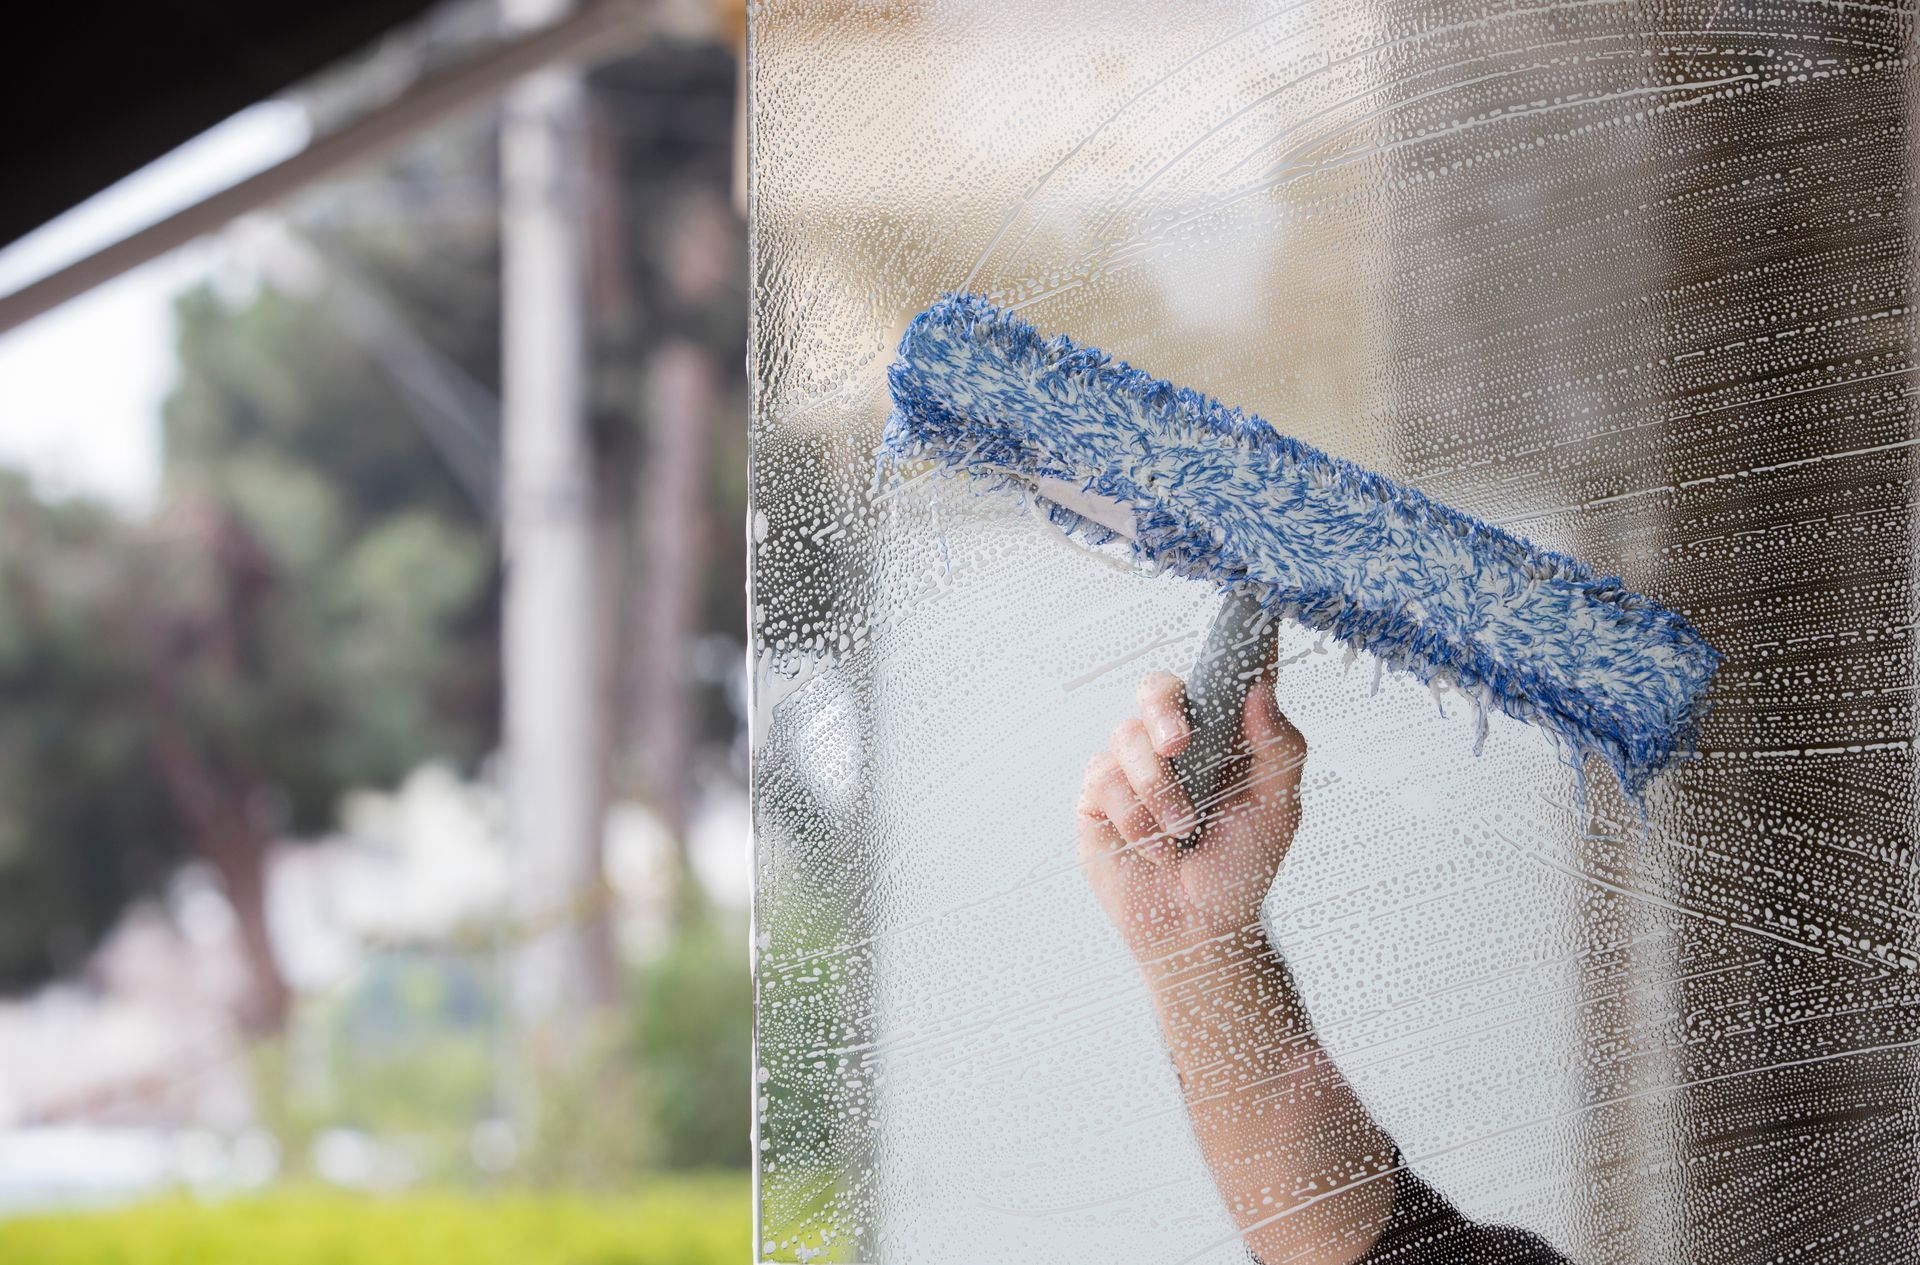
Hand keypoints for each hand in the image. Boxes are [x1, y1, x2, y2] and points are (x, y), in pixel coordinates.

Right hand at [1077, 668, 1305, 974]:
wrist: (1197, 929)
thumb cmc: (1242, 868)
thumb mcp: (1278, 811)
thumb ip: (1278, 750)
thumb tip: (1261, 690)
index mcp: (1225, 734)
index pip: (1226, 675)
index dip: (1234, 641)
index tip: (1248, 609)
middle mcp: (1177, 741)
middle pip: (1158, 689)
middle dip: (1164, 710)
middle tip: (1179, 746)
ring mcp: (1135, 766)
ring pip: (1128, 739)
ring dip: (1158, 792)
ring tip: (1181, 833)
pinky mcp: (1100, 796)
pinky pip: (1105, 779)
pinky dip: (1134, 817)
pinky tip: (1153, 847)